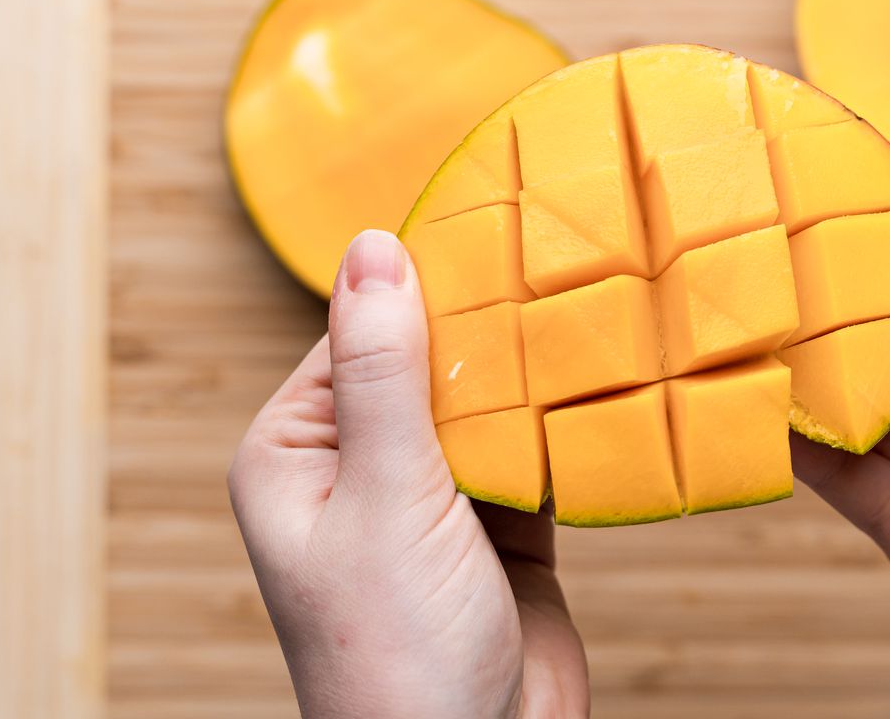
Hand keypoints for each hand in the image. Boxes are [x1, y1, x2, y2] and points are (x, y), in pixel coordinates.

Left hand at [228, 231, 588, 718]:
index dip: (421, 290)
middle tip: (551, 271)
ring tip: (582, 320)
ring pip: (483, 405)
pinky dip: (557, 427)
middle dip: (484, 333)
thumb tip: (372, 248)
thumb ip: (382, 371)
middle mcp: (356, 471)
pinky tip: (593, 390)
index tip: (487, 233)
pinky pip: (527, 450)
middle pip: (425, 365)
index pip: (356, 336)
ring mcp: (428, 499)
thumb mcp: (387, 495)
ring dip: (526, 379)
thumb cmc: (395, 656)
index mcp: (296, 456)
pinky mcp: (496, 525)